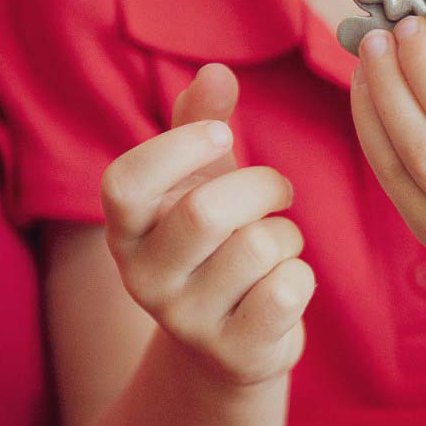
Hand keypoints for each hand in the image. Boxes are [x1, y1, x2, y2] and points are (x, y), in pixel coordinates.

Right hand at [100, 63, 314, 388]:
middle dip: (262, 186)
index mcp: (126, 229)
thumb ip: (200, 121)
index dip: (176, 150)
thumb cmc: (213, 238)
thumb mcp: (200, 176)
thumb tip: (216, 70)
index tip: (220, 134)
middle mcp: (143, 278)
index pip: (124, 184)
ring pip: (257, 247)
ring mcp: (186, 322)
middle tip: (279, 191)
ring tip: (274, 245)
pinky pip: (287, 291)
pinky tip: (284, 284)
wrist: (229, 339)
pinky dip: (301, 276)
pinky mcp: (233, 354)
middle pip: (206, 212)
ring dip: (286, 234)